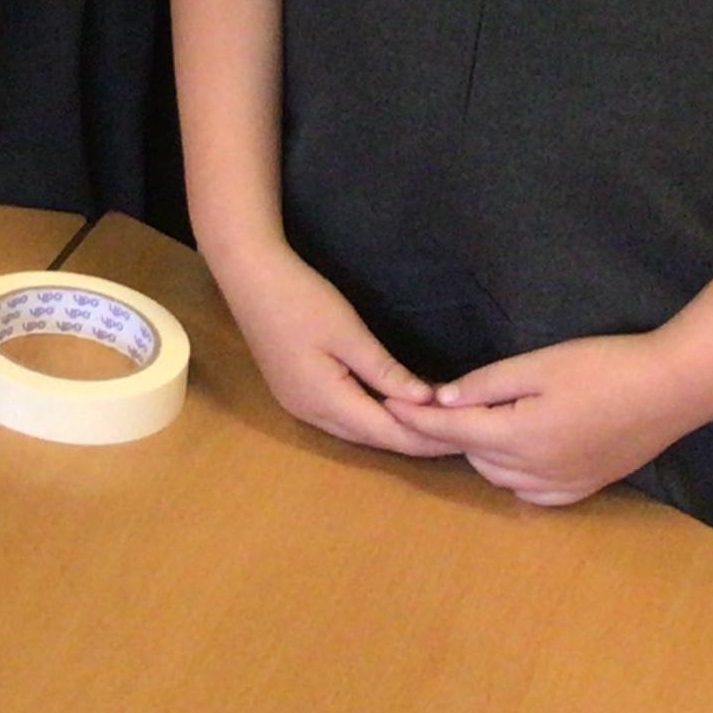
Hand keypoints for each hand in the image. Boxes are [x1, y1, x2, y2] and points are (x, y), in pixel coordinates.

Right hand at [215, 241, 455, 458]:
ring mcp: (298, 403)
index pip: (387, 433)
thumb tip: (426, 401)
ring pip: (355, 430)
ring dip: (393, 428)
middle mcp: (309, 412)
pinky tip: (392, 407)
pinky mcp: (294, 390)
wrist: (247, 274)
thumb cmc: (299, 298)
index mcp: (324, 400)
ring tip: (433, 423)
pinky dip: (371, 415)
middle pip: (372, 437)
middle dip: (415, 438)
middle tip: (458, 432)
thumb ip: (385, 371)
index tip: (464, 437)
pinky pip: (341, 416)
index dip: (426, 438)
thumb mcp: (348, 331)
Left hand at [383, 332, 708, 506]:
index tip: (389, 406)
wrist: (672, 388)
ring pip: (501, 477)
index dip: (417, 419)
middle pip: (474, 456)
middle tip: (443, 404)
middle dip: (452, 433)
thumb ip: (486, 386)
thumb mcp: (538, 366)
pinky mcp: (587, 486)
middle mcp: (538, 471)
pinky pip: (534, 494)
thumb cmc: (603, 366)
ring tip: (481, 421)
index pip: (452, 433)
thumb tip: (441, 400)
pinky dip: (515, 476)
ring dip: (483, 453)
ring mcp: (565, 484)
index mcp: (520, 438)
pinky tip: (517, 452)